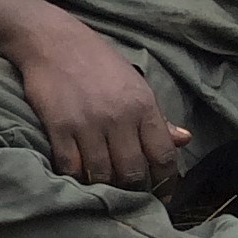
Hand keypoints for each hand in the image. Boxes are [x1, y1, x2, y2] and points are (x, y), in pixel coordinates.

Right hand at [10, 21, 188, 188]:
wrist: (53, 41)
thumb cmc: (97, 62)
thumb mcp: (135, 84)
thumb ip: (157, 117)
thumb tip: (184, 140)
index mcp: (142, 106)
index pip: (163, 154)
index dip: (167, 181)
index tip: (163, 195)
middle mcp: (118, 117)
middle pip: (133, 171)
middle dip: (135, 190)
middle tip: (132, 197)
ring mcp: (87, 124)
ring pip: (103, 174)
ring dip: (105, 187)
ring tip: (106, 190)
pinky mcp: (59, 128)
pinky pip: (71, 167)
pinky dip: (76, 178)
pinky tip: (79, 177)